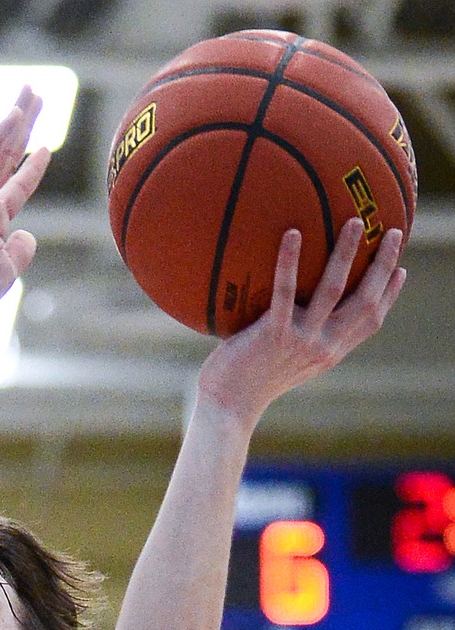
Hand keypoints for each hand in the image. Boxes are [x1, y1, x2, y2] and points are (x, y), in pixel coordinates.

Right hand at [0, 88, 50, 320]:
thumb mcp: (8, 271)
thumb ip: (21, 250)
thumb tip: (28, 234)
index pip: (17, 184)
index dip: (33, 166)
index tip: (45, 147)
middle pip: (9, 154)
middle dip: (25, 126)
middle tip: (38, 94)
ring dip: (16, 118)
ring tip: (32, 91)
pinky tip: (15, 116)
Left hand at [198, 218, 406, 428]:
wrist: (227, 407)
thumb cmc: (247, 382)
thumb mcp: (282, 361)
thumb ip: (297, 338)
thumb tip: (293, 307)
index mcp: (329, 353)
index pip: (370, 322)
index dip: (389, 296)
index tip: (401, 270)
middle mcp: (323, 347)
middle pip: (365, 300)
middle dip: (384, 265)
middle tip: (392, 232)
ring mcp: (301, 340)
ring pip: (334, 289)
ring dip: (347, 253)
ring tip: (356, 221)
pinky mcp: (273, 335)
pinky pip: (285, 291)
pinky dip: (288, 261)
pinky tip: (292, 233)